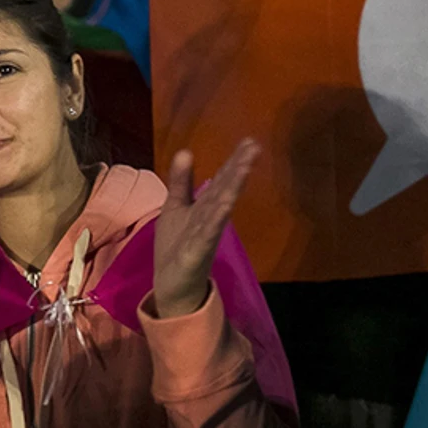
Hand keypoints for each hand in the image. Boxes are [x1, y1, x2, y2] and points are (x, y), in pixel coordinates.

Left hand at [151, 139, 259, 317]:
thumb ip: (181, 182)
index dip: (234, 161)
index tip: (250, 142)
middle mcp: (210, 218)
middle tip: (254, 147)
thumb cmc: (176, 245)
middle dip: (238, 168)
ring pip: (221, 208)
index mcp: (204, 207)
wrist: (172, 286)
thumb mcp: (175, 207)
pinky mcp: (197, 252)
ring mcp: (205, 235)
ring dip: (231, 188)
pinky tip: (224, 205)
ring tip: (243, 167)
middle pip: (226, 190)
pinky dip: (215, 219)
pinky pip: (208, 234)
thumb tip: (185, 151)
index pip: (222, 180)